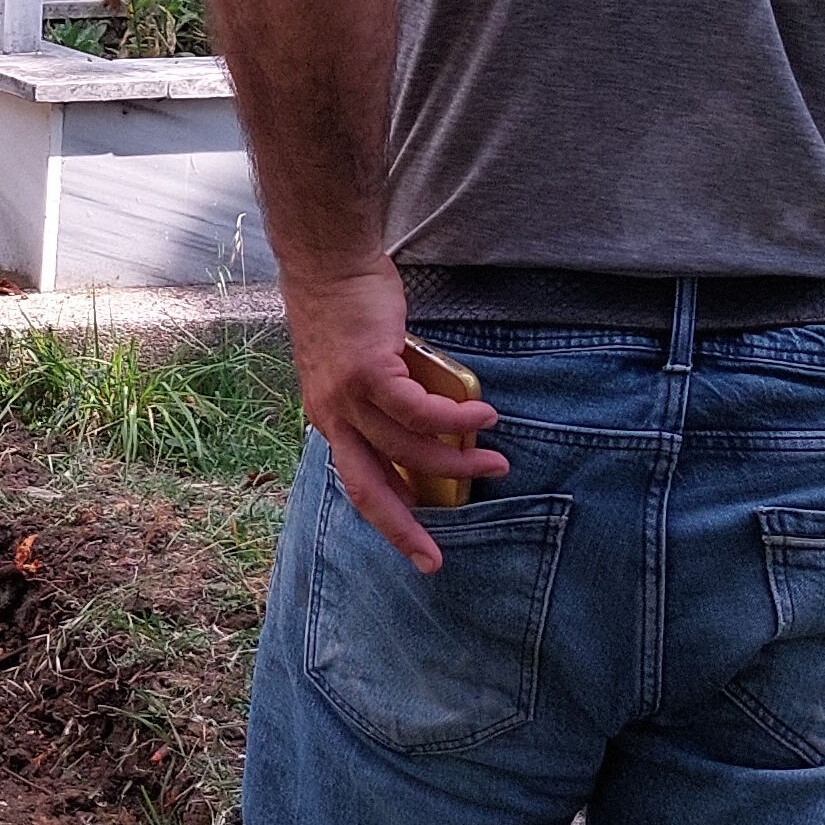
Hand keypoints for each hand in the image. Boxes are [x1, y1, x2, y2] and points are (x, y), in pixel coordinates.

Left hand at [281, 258, 505, 572]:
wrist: (329, 265)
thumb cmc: (349, 312)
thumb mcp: (356, 369)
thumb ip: (382, 401)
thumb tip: (427, 425)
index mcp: (330, 420)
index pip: (358, 482)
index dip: (386, 518)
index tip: (414, 547)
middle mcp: (332, 417)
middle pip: (369, 488)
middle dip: (402, 529)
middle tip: (434, 560)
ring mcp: (348, 397)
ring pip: (406, 449)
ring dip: (456, 461)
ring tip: (495, 461)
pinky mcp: (369, 372)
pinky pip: (417, 410)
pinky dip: (453, 421)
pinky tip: (482, 420)